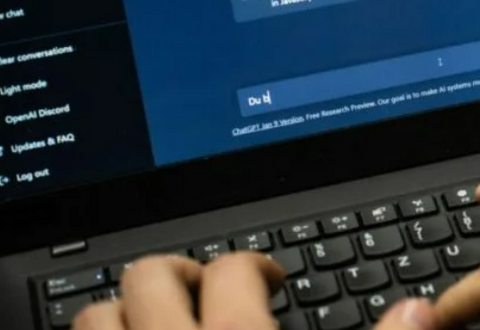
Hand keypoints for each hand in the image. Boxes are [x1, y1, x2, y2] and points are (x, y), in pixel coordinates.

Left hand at [72, 253, 282, 329]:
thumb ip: (268, 328)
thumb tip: (272, 314)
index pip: (232, 271)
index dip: (254, 266)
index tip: (264, 277)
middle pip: (151, 274)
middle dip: (177, 272)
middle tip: (201, 292)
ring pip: (95, 316)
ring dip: (123, 312)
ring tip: (150, 324)